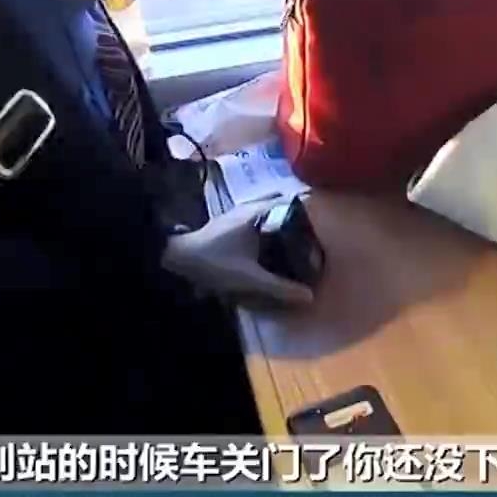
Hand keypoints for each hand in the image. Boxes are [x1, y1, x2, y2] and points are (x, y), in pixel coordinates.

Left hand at [161, 197, 314, 305]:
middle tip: (312, 238)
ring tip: (298, 243)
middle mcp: (249, 208)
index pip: (289, 200)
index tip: (321, 226)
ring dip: (282, 224)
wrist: (176, 258)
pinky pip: (259, 221)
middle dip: (297, 219)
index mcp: (256, 212)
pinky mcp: (231, 225)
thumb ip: (279, 287)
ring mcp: (238, 215)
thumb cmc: (213, 262)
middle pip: (281, 206)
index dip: (307, 210)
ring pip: (269, 213)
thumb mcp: (249, 278)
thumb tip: (309, 296)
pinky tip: (275, 248)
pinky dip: (270, 230)